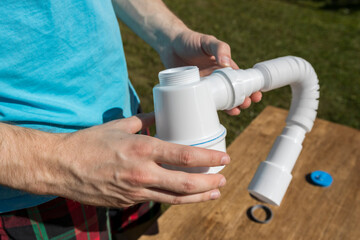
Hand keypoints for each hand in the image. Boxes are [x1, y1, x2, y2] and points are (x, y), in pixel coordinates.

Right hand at [39, 113, 228, 207]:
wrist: (61, 166)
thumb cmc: (89, 142)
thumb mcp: (120, 125)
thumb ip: (145, 121)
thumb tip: (160, 116)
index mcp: (142, 149)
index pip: (184, 156)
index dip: (208, 158)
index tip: (225, 158)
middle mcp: (142, 173)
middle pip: (185, 184)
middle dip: (209, 183)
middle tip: (223, 180)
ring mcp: (135, 192)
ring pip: (174, 199)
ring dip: (198, 197)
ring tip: (213, 193)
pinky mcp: (127, 202)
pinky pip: (155, 200)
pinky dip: (173, 197)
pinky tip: (183, 194)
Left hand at [159, 29, 261, 114]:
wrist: (169, 45)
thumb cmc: (190, 40)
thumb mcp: (207, 41)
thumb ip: (220, 48)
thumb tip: (227, 64)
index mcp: (223, 66)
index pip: (240, 79)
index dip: (250, 87)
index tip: (256, 94)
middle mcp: (216, 78)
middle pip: (233, 92)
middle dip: (243, 99)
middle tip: (247, 104)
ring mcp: (205, 86)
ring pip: (221, 100)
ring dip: (230, 106)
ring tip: (236, 111)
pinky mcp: (193, 91)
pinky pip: (204, 102)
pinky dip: (211, 109)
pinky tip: (216, 113)